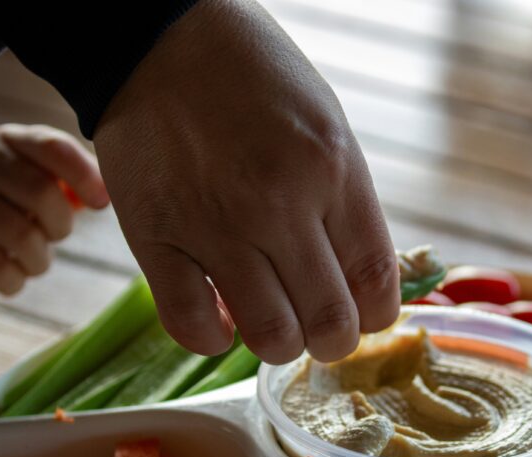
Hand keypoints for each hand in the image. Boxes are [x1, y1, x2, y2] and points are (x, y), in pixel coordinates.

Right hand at [0, 124, 108, 294]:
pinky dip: (15, 281)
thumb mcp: (17, 165)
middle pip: (45, 197)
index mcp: (6, 140)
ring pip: (25, 239)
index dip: (87, 176)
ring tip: (31, 259)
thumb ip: (64, 173)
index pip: (54, 147)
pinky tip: (10, 276)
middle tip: (51, 235)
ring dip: (39, 260)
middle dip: (61, 227)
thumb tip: (106, 195)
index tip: (101, 203)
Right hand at [93, 0, 398, 363]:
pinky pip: (192, 327)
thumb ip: (348, 203)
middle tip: (320, 328)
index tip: (363, 315)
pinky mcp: (156, 238)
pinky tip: (220, 319)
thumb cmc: (254, 80)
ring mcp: (215, 225)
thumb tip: (365, 281)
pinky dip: (212, 340)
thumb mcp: (327, 126)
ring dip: (279, 344)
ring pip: (270, 337)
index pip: (376, 283)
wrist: (161, 38)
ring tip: (273, 322)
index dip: (375, 317)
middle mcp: (279, 204)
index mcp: (332, 171)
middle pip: (329, 324)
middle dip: (333, 341)